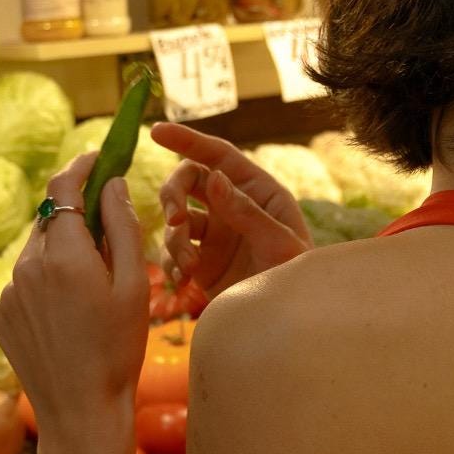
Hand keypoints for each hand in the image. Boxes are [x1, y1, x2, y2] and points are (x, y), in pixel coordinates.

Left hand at [0, 155, 149, 453]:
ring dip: (64, 255)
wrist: (80, 411)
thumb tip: (113, 183)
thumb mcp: (135, 286)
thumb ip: (124, 227)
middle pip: (53, 219)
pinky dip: (46, 285)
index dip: (82, 165)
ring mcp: (8, 292)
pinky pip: (24, 283)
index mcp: (65, 255)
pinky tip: (68, 317)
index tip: (100, 158)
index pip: (64, 186)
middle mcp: (27, 267)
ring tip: (92, 294)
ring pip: (38, 252)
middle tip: (111, 239)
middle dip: (80, 218)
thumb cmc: (118, 350)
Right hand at [150, 124, 311, 297]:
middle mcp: (232, 207)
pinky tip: (182, 280)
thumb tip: (215, 179)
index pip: (218, 156)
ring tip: (189, 267)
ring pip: (176, 220)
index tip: (157, 132)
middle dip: (173, 195)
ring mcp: (215, 234)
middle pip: (188, 182)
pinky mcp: (202, 262)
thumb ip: (246, 212)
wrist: (289, 320)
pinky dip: (170, 263)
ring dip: (175, 239)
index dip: (188, 140)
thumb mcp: (279, 243)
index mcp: (257, 191)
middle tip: (175, 219)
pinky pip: (172, 252)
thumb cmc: (297, 278)